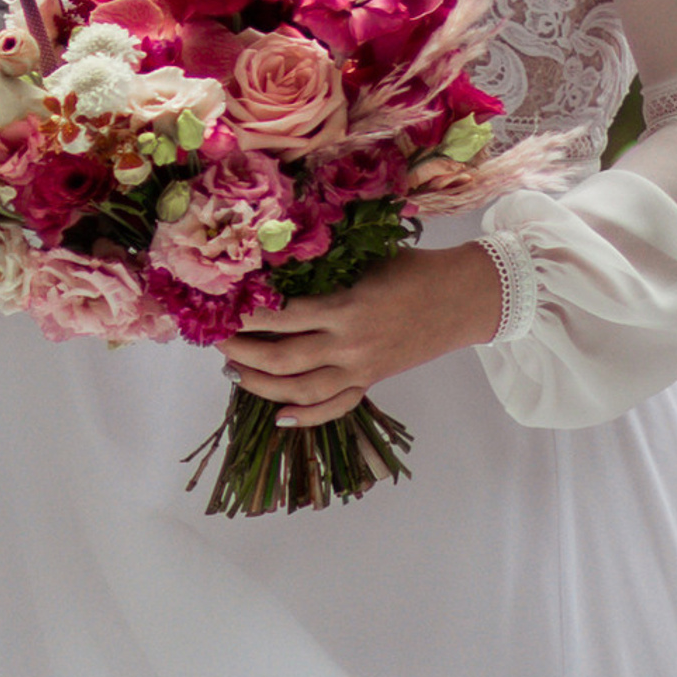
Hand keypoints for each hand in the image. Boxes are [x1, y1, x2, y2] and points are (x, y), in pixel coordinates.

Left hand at [224, 246, 503, 427]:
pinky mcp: (371, 381)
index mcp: (346, 308)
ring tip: (233, 369)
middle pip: (282, 358)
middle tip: (214, 337)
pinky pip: (335, 408)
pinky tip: (279, 416)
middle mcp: (349, 345)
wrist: (463, 299)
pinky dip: (306, 417)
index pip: (281, 317)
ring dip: (262, 384)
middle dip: (241, 350)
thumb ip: (325, 269)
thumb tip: (274, 263)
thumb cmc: (414, 268)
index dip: (246, 314)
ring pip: (301, 390)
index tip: (219, 304)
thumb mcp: (366, 258)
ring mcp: (361, 369)